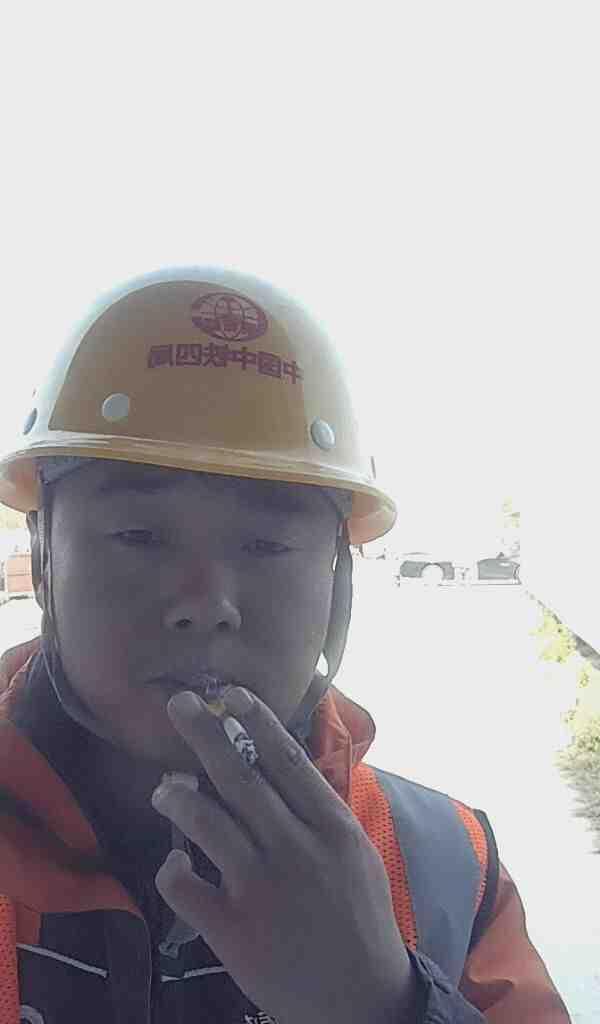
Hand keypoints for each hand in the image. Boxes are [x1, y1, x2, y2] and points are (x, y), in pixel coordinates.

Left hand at [152, 687, 417, 1023]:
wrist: (361, 997)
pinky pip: (184, 884)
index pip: (286, 758)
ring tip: (164, 788)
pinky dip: (172, 867)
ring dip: (178, 797)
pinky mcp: (233, 929)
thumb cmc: (357, 915)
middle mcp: (296, 848)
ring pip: (206, 822)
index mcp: (331, 826)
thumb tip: (277, 760)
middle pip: (240, 777)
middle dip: (204, 734)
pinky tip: (174, 863)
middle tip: (178, 703)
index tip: (229, 694)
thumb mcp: (354, 851)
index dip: (255, 720)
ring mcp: (262, 888)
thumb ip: (317, 809)